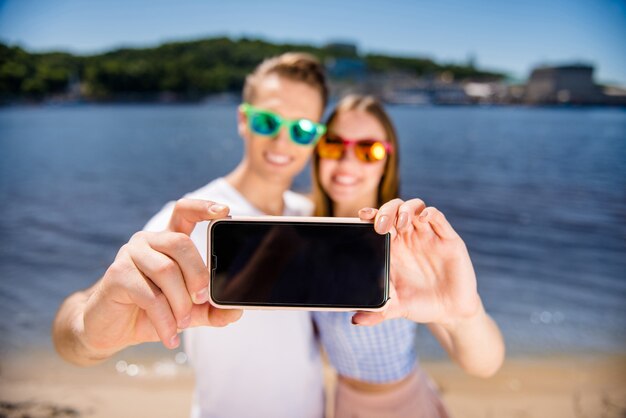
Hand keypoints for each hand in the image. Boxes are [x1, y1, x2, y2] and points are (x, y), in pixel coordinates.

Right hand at [80, 199, 242, 356]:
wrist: (112, 330)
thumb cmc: (152, 312)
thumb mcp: (188, 311)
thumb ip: (211, 309)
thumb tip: (235, 311)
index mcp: (168, 241)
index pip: (184, 212)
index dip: (203, 207)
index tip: (224, 212)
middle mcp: (148, 241)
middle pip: (181, 243)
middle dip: (197, 274)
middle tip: (201, 300)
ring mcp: (130, 254)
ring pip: (166, 270)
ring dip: (180, 302)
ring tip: (184, 323)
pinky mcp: (117, 274)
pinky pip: (149, 295)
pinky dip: (165, 319)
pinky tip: (170, 335)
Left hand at [352, 199, 479, 326]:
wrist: (451, 312)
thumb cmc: (420, 304)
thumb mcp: (397, 308)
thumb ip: (377, 312)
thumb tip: (355, 320)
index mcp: (393, 248)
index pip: (379, 222)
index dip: (370, 215)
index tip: (362, 215)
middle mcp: (409, 237)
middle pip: (395, 209)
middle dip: (386, 210)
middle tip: (381, 225)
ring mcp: (428, 235)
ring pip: (415, 207)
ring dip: (406, 208)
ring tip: (401, 221)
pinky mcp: (447, 239)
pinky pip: (438, 217)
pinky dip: (429, 213)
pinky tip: (423, 218)